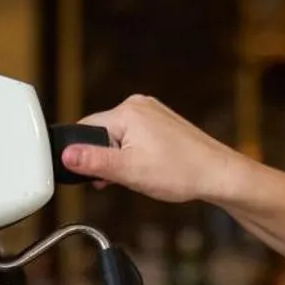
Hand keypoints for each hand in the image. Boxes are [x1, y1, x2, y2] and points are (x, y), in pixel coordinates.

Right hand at [58, 96, 249, 205]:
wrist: (218, 175)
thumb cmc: (182, 172)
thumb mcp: (129, 171)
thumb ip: (94, 162)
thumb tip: (66, 155)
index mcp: (127, 112)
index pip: (86, 129)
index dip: (84, 156)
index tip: (94, 176)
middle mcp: (139, 105)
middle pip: (102, 133)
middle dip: (104, 158)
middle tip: (119, 179)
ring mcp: (153, 112)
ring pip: (119, 137)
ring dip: (120, 159)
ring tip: (139, 176)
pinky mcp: (162, 123)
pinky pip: (135, 137)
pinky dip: (135, 155)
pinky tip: (148, 169)